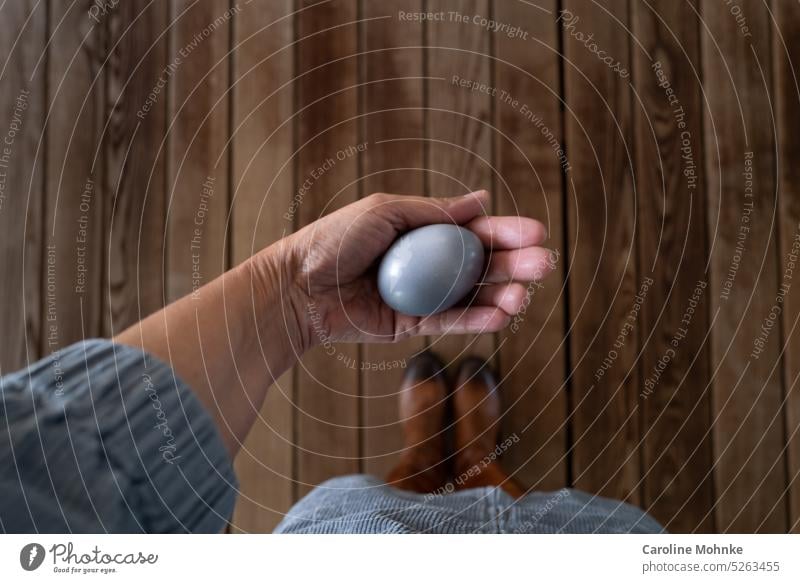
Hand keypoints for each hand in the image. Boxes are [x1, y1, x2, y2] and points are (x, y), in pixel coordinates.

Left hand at [272, 191, 555, 349]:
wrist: (296, 289)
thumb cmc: (333, 241)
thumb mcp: (384, 212)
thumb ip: (433, 211)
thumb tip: (481, 200)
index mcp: (422, 230)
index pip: (473, 230)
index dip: (506, 231)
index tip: (537, 232)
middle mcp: (427, 263)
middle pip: (481, 264)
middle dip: (515, 264)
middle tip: (544, 265)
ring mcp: (421, 295)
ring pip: (472, 296)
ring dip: (503, 295)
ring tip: (525, 296)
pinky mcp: (411, 325)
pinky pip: (450, 323)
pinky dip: (476, 320)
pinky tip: (502, 316)